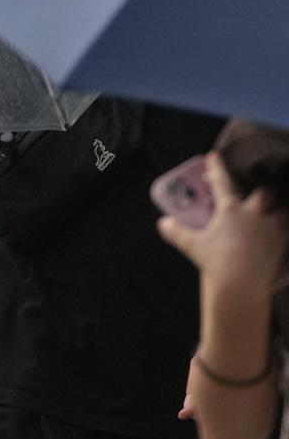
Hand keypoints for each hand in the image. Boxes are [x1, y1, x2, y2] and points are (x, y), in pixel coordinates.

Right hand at [158, 152, 288, 291]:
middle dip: (260, 195)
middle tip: (254, 200)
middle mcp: (253, 213)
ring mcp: (270, 228)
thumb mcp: (191, 245)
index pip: (221, 182)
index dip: (216, 167)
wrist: (243, 283)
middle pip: (263, 195)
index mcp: (229, 209)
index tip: (214, 155)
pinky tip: (276, 239)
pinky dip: (281, 234)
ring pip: (280, 213)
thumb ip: (176, 232)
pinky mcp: (281, 244)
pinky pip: (285, 234)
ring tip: (269, 220)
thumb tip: (163, 223)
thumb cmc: (215, 260)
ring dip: (274, 215)